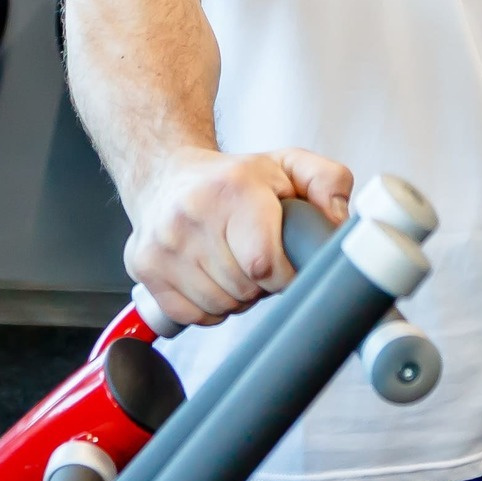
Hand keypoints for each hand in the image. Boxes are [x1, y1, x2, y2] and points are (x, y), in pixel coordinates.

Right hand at [125, 148, 353, 327]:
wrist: (166, 174)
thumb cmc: (232, 177)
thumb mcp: (287, 165)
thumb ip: (328, 181)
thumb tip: (336, 222)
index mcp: (232, 188)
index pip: (264, 264)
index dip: (284, 274)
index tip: (286, 263)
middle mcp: (190, 214)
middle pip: (244, 289)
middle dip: (260, 282)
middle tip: (256, 255)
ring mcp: (162, 244)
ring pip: (219, 306)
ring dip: (235, 295)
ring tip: (232, 262)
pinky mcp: (145, 267)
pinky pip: (192, 316)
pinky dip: (208, 306)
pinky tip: (209, 275)